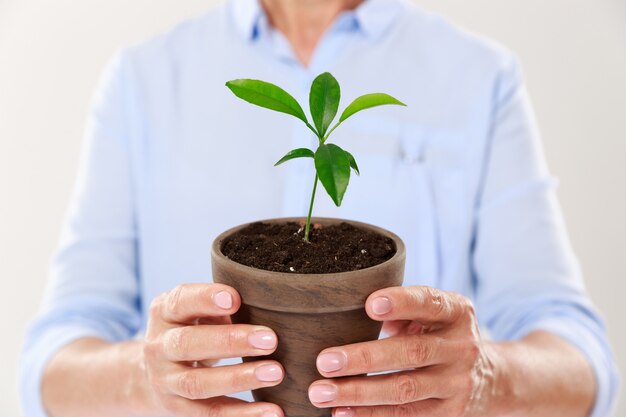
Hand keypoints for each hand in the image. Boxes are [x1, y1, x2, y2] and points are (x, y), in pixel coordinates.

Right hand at [142, 283, 284, 416]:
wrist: (158, 371)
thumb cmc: (195, 328)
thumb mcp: (199, 311)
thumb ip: (220, 306)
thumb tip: (262, 303)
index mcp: (164, 312)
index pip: (180, 301)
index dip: (205, 298)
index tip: (234, 299)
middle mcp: (158, 346)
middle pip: (187, 343)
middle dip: (230, 341)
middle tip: (270, 339)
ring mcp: (164, 380)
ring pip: (197, 383)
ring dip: (239, 379)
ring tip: (276, 373)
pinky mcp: (177, 408)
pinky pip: (209, 414)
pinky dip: (241, 415)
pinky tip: (271, 411)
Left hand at [309, 286, 497, 416]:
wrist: (487, 377)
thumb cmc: (439, 333)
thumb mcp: (432, 313)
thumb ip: (401, 310)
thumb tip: (350, 314)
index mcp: (456, 312)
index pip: (429, 303)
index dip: (401, 303)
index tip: (369, 305)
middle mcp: (461, 347)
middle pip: (411, 352)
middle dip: (364, 357)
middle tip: (325, 361)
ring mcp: (456, 383)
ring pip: (404, 390)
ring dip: (359, 393)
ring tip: (321, 392)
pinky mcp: (448, 413)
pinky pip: (406, 416)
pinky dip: (371, 415)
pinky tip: (341, 412)